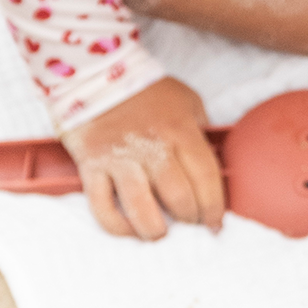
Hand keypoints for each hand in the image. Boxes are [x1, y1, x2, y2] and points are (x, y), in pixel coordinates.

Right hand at [63, 77, 225, 239]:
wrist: (95, 74)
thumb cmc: (146, 90)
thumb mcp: (187, 100)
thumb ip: (201, 130)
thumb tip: (212, 162)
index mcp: (181, 131)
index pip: (206, 179)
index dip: (214, 208)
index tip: (215, 224)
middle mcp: (152, 148)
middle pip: (179, 198)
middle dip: (190, 219)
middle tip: (190, 224)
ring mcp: (120, 159)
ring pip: (142, 209)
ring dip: (155, 230)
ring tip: (160, 233)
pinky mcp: (91, 166)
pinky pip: (102, 207)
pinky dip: (116, 226)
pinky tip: (128, 229)